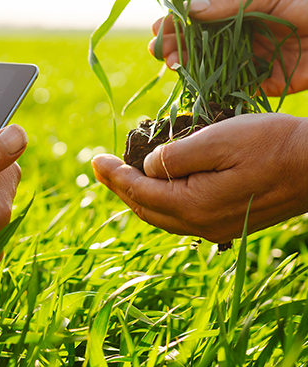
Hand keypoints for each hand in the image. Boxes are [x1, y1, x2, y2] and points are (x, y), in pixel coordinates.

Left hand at [92, 113, 307, 242]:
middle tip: (101, 167)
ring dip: (140, 196)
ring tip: (123, 176)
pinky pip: (184, 217)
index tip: (94, 158)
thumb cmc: (272, 143)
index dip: (113, 175)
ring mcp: (218, 228)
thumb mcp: (219, 139)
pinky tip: (160, 187)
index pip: (138, 192)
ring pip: (164, 216)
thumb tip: (148, 167)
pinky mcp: (232, 223)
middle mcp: (203, 224)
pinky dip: (162, 202)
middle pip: (146, 209)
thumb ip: (176, 155)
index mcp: (194, 205)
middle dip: (120, 188)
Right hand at [148, 0, 307, 95]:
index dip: (177, 23)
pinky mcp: (268, 82)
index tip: (159, 29)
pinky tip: (195, 88)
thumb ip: (231, 4)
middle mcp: (244, 35)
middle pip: (200, 44)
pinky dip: (215, 90)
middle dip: (177, 46)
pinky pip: (236, 89)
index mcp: (243, 9)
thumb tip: (190, 8)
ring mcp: (254, 59)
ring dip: (189, 68)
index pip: (201, 17)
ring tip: (172, 66)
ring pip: (212, 67)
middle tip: (161, 52)